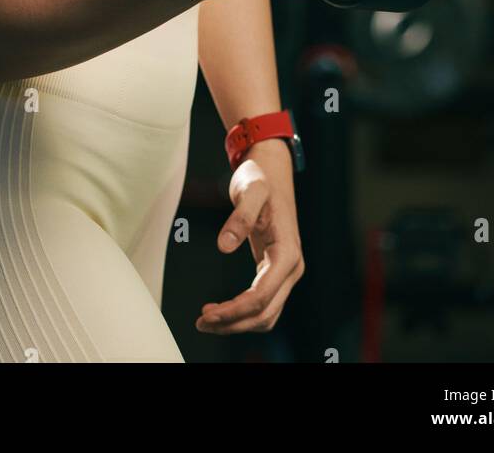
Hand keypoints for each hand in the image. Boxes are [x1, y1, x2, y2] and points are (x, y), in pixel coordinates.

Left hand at [195, 138, 304, 334]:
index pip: (261, 296)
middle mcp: (292, 267)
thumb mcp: (250, 189)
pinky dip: (243, 313)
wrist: (271, 171)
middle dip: (233, 323)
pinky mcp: (276, 270)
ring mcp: (286, 271)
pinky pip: (263, 303)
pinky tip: (221, 308)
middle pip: (265, 313)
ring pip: (266, 314)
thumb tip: (224, 246)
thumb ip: (239, 217)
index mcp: (287, 253)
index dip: (234, 310)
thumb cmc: (261, 178)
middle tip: (201, 322)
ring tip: (207, 320)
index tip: (207, 313)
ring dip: (238, 323)